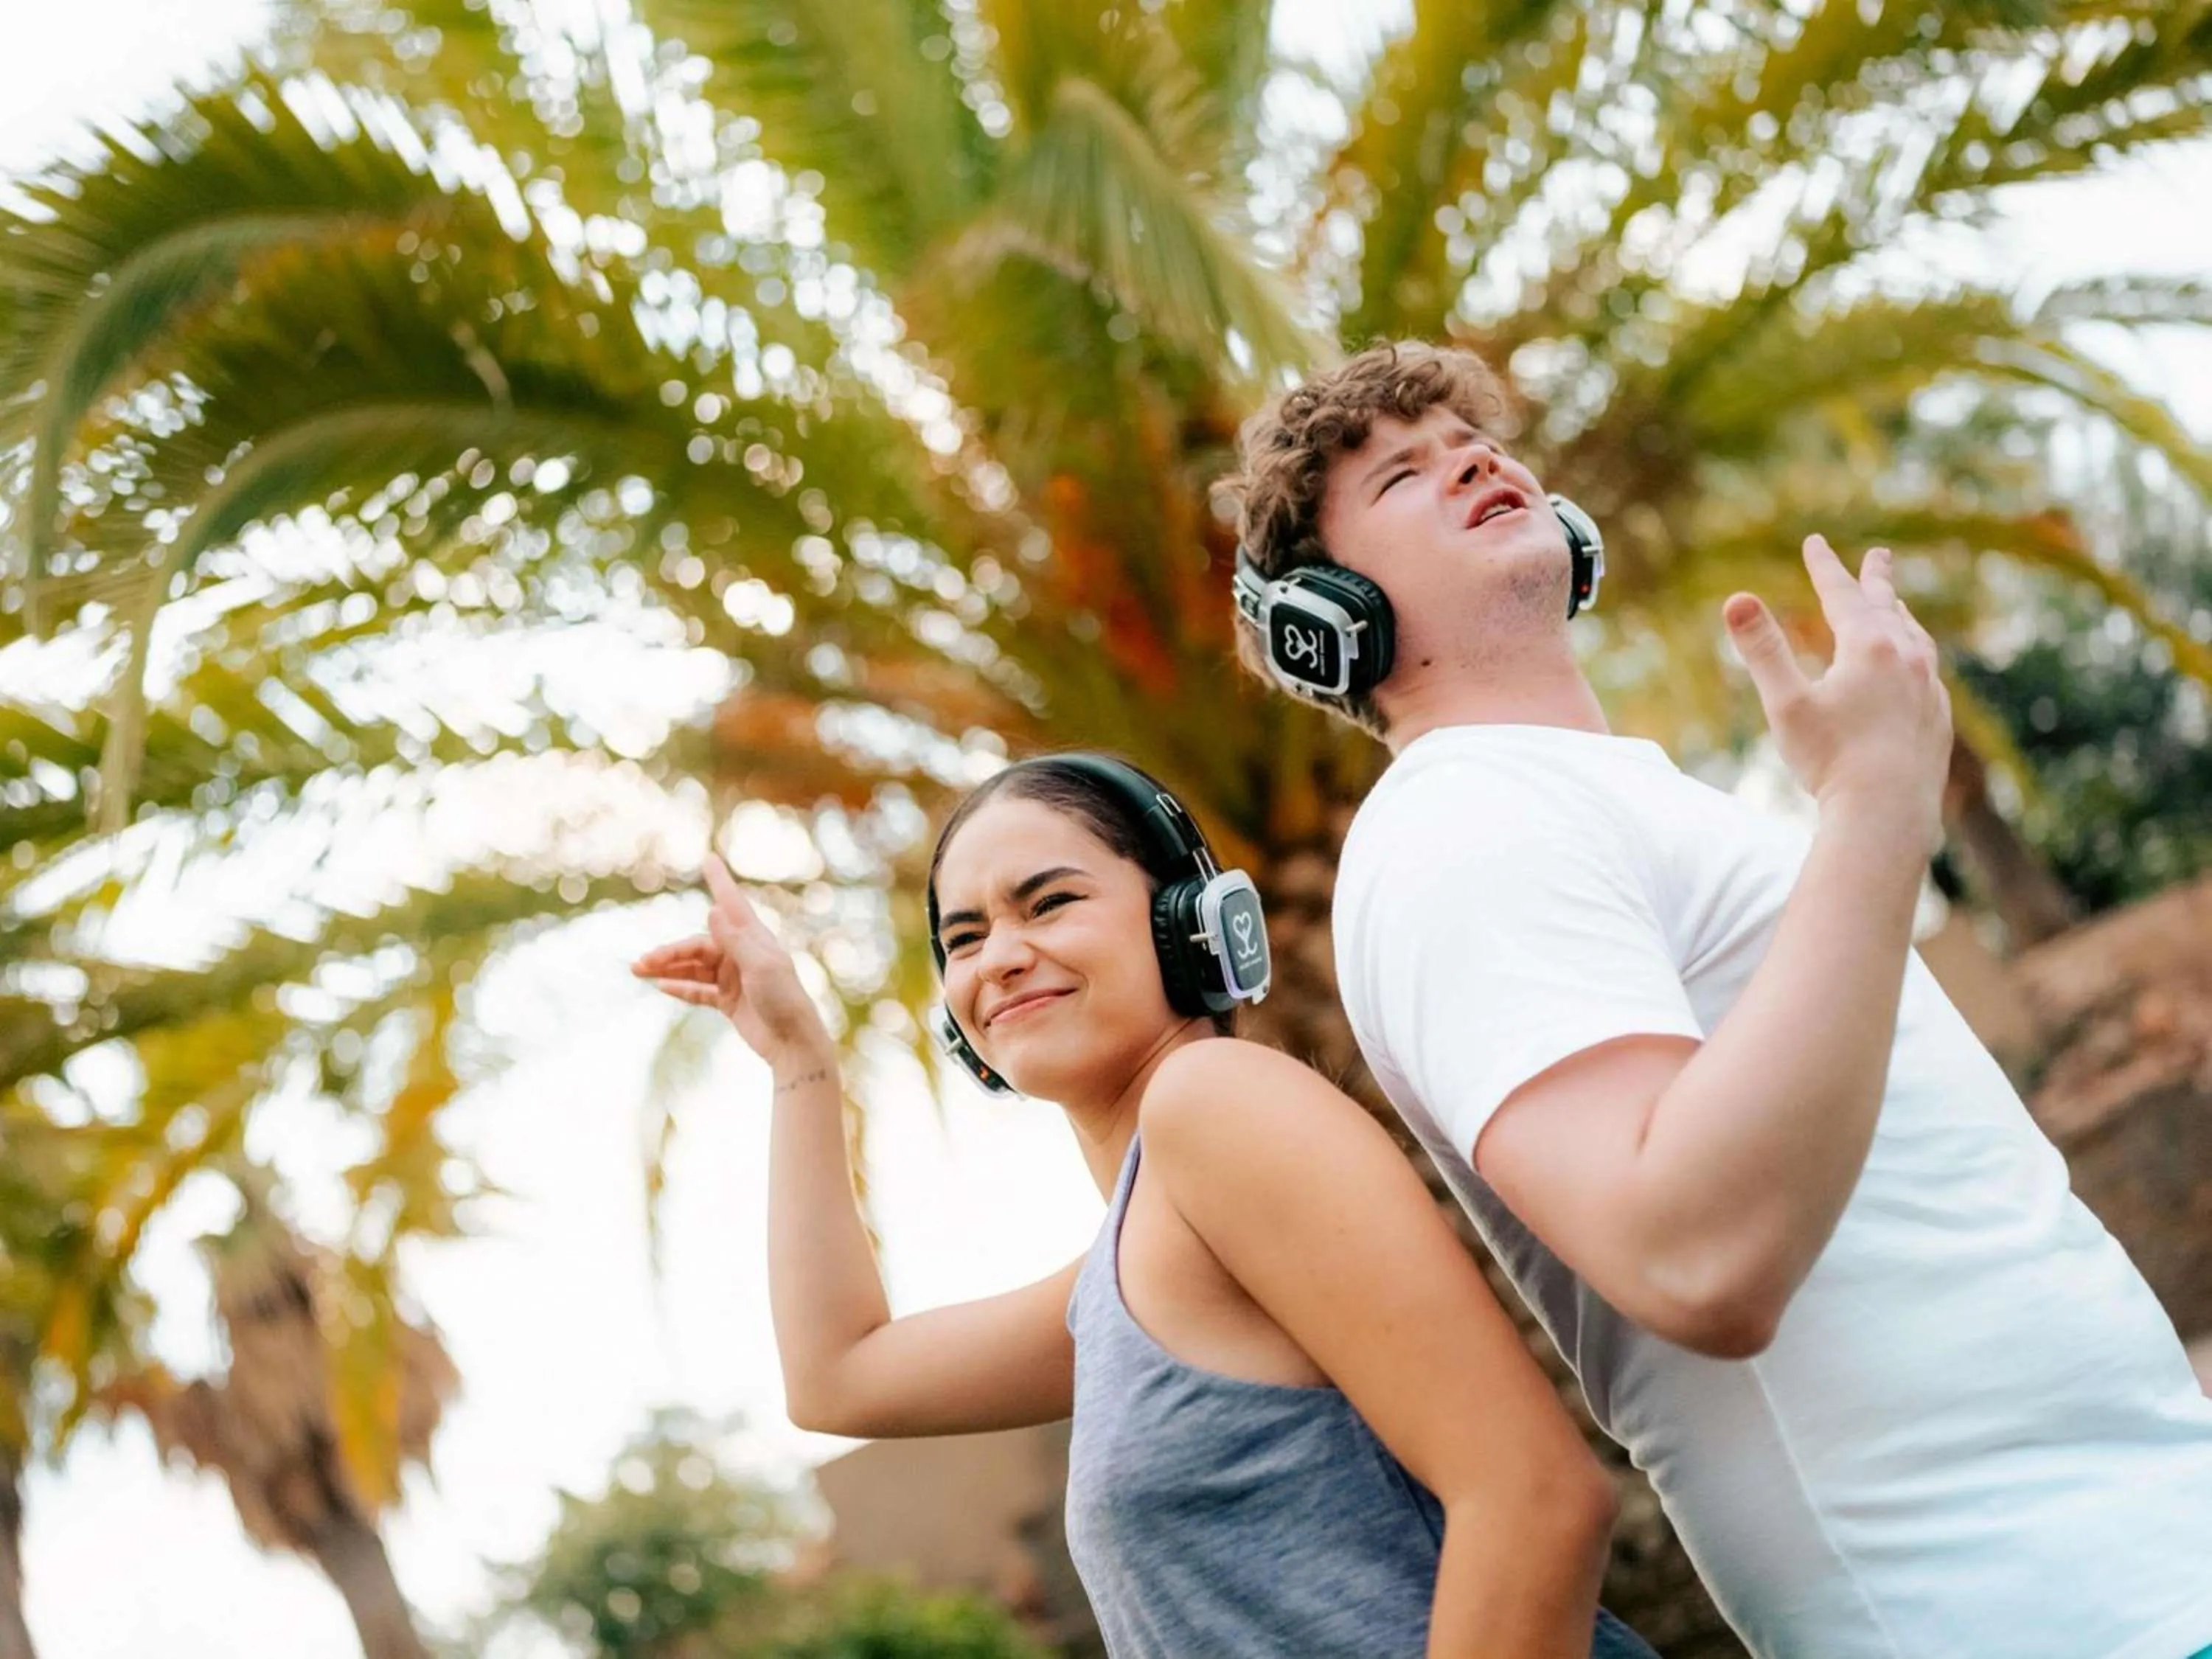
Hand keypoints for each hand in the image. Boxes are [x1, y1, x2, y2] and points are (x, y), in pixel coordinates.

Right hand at [630, 855, 836, 1079]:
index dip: (719, 881)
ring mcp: (734, 977)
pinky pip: (699, 990)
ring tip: (640, 972)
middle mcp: (741, 954)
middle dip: (670, 952)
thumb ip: (735, 940)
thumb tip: (712, 909)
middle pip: (698, 946)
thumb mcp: (760, 967)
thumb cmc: (783, 999)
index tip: (710, 858)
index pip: (731, 904)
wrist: (793, 1042)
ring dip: (668, 969)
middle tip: (642, 962)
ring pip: (694, 967)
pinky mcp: (730, 1000)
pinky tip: (660, 986)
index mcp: (753, 940)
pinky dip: (680, 987)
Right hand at [1724, 536, 1951, 853]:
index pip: (1841, 594)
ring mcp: (1928, 688)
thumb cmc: (1831, 760)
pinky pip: (1928, 672)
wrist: (1889, 814)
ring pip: (1915, 638)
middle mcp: (1905, 658)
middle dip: (1877, 578)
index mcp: (1867, 647)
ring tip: (1897, 608)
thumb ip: (1762, 649)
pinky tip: (1911, 669)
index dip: (1824, 567)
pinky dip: (1915, 655)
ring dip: (1901, 616)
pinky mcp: (1938, 717)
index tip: (1814, 542)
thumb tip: (1735, 598)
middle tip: (1878, 555)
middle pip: (1888, 606)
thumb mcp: (1786, 704)